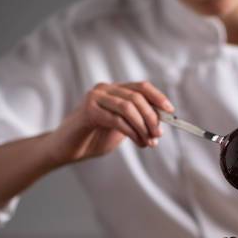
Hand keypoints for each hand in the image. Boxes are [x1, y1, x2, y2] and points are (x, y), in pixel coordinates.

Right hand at [45, 81, 173, 164]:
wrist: (66, 150)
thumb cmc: (94, 138)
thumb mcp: (122, 128)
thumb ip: (138, 122)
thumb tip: (161, 123)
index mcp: (114, 90)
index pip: (141, 87)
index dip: (158, 97)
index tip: (170, 111)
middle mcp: (105, 89)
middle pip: (137, 97)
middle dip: (152, 117)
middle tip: (158, 135)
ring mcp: (95, 97)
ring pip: (128, 107)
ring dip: (143, 126)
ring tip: (149, 142)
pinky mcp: (88, 110)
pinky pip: (117, 119)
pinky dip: (132, 132)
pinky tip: (138, 141)